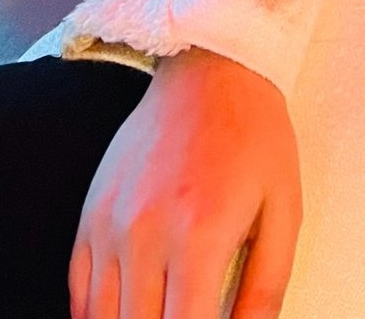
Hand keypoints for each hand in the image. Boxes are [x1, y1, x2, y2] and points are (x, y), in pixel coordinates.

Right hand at [70, 48, 300, 318]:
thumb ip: (265, 287)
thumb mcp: (284, 209)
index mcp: (200, 236)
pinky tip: (127, 312)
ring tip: (163, 313)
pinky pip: (79, 291)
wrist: (211, 70)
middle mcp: (146, 234)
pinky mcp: (90, 214)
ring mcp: (110, 224)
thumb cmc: (254, 138)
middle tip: (188, 317)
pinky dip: (98, 316)